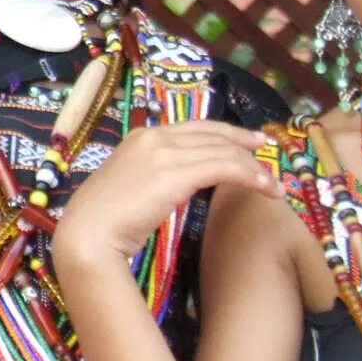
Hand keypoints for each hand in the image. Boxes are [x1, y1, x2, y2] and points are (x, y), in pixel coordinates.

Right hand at [54, 122, 266, 276]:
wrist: (88, 233)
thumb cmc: (104, 218)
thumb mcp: (132, 184)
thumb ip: (155, 173)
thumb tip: (180, 180)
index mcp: (142, 136)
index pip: (196, 127)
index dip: (229, 132)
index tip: (253, 141)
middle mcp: (155, 137)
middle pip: (215, 135)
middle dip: (248, 146)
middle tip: (270, 156)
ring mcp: (164, 153)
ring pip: (224, 152)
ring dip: (255, 168)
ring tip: (274, 187)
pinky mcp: (174, 174)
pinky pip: (224, 168)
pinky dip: (250, 176)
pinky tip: (265, 189)